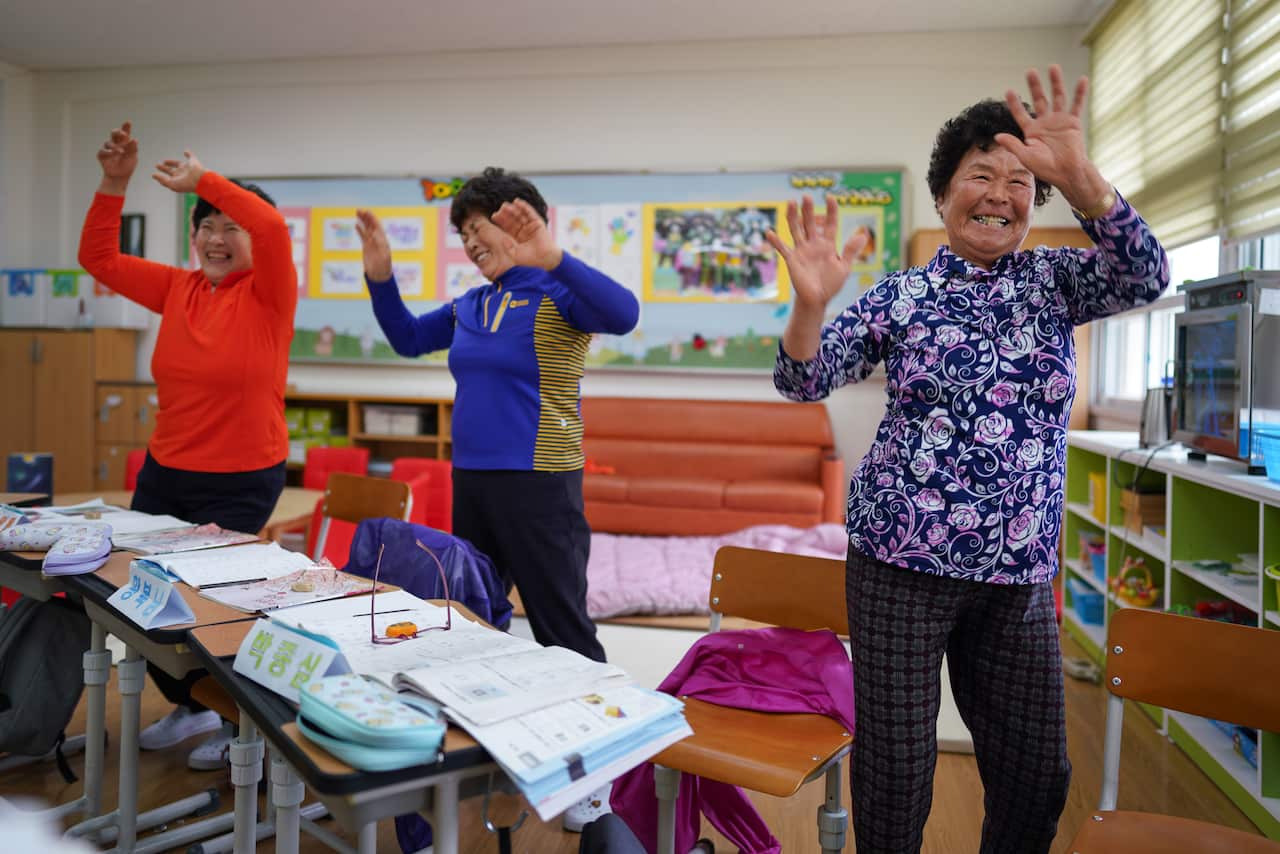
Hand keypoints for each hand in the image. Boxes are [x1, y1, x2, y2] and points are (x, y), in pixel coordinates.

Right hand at [96, 122, 137, 192]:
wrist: (120, 176)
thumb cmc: (127, 165)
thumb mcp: (133, 157)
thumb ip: (133, 149)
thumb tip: (134, 140)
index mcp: (124, 143)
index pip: (125, 133)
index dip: (126, 127)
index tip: (128, 122)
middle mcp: (115, 143)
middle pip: (114, 134)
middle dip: (117, 132)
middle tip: (123, 134)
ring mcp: (108, 148)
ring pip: (109, 143)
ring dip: (115, 147)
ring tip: (121, 151)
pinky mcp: (101, 154)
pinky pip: (103, 151)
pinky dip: (109, 152)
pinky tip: (113, 154)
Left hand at [151, 150, 207, 193]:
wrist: (200, 180)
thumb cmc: (186, 184)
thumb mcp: (171, 184)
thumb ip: (162, 180)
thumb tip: (153, 175)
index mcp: (178, 179)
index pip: (168, 177)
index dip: (161, 175)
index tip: (154, 174)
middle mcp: (182, 174)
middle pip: (171, 171)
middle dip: (164, 168)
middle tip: (157, 166)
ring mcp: (187, 168)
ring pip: (178, 164)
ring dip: (171, 162)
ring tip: (165, 161)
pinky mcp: (193, 162)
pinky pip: (191, 156)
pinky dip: (189, 153)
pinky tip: (186, 151)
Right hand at [355, 209, 392, 281]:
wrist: (379, 274)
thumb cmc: (383, 266)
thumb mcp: (383, 255)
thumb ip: (379, 244)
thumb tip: (374, 234)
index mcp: (383, 240)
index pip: (377, 226)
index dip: (372, 219)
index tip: (367, 212)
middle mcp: (377, 239)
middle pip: (371, 225)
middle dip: (366, 217)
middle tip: (359, 210)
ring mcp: (372, 242)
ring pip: (367, 229)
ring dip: (363, 221)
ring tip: (357, 213)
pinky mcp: (366, 246)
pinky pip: (363, 236)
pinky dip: (360, 230)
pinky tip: (356, 224)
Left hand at [491, 199, 562, 269]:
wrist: (544, 259)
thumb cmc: (530, 259)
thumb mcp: (514, 254)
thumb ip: (507, 246)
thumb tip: (502, 239)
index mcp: (516, 237)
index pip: (507, 227)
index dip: (501, 221)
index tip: (494, 216)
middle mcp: (523, 230)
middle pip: (513, 219)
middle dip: (506, 214)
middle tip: (500, 209)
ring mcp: (530, 226)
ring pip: (520, 215)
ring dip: (513, 209)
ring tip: (506, 205)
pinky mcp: (537, 222)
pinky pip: (530, 213)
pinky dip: (524, 207)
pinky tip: (517, 202)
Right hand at [766, 195, 866, 310]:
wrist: (817, 300)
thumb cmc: (831, 284)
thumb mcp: (844, 267)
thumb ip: (851, 250)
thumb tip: (863, 235)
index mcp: (828, 244)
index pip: (830, 224)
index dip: (831, 211)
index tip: (830, 198)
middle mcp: (814, 244)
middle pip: (811, 223)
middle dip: (808, 210)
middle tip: (806, 196)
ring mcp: (802, 251)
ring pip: (796, 230)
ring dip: (792, 217)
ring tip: (791, 203)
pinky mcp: (792, 260)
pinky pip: (783, 249)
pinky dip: (776, 242)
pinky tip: (769, 232)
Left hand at [995, 65, 1110, 210]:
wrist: (1067, 174)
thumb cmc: (1046, 169)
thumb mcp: (1026, 157)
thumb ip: (1013, 145)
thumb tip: (997, 136)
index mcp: (1031, 131)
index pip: (1020, 114)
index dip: (1015, 103)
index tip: (1008, 90)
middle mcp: (1045, 123)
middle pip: (1039, 100)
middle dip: (1034, 86)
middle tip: (1030, 71)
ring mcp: (1059, 121)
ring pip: (1057, 97)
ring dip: (1055, 83)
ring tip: (1053, 67)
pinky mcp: (1073, 123)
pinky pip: (1077, 105)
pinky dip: (1080, 93)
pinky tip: (1082, 79)